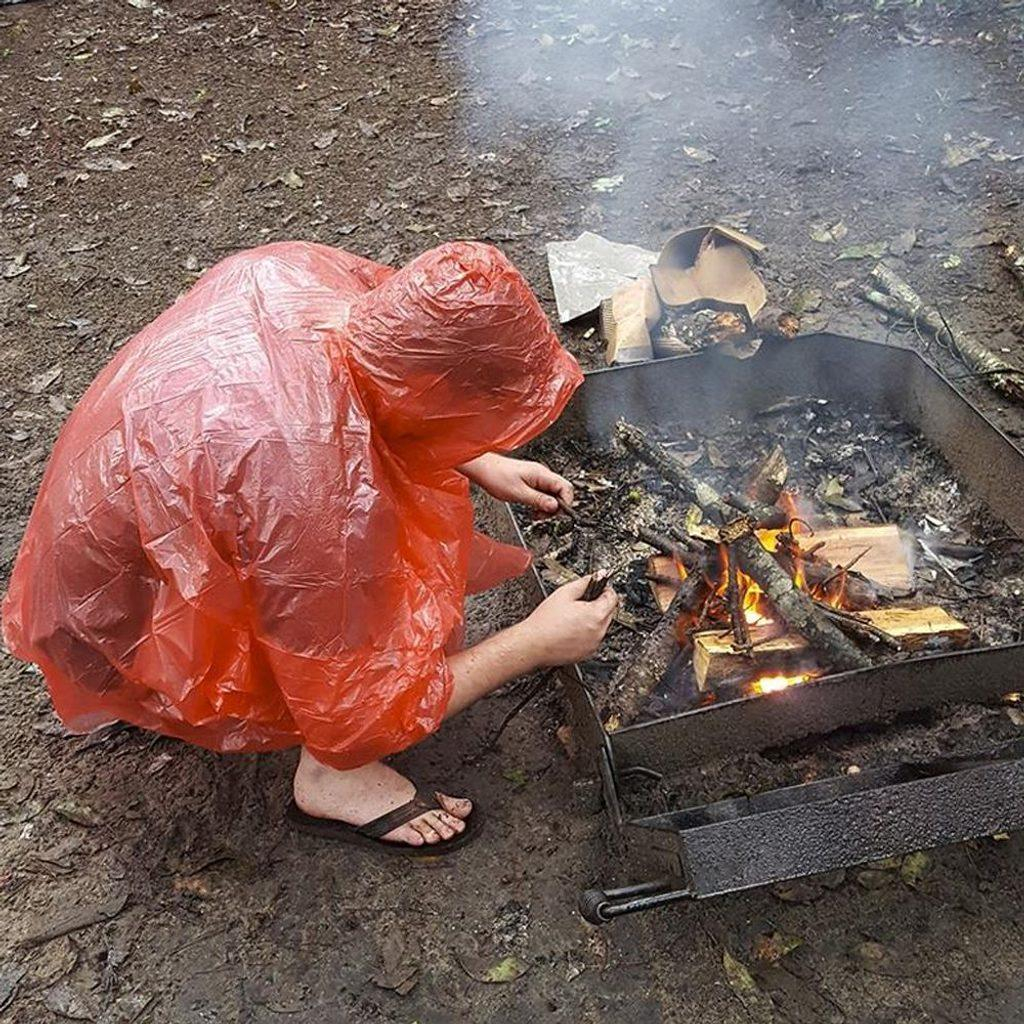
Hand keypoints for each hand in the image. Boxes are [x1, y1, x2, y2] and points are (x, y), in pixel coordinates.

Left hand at [458, 452, 572, 515]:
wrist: (482, 469)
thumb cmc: (496, 476)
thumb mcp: (519, 494)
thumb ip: (539, 500)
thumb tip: (555, 507)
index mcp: (542, 474)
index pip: (566, 488)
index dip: (565, 503)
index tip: (557, 514)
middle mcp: (541, 474)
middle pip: (561, 491)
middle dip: (555, 506)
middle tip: (543, 516)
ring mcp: (536, 476)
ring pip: (552, 493)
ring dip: (547, 506)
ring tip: (536, 514)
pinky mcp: (530, 480)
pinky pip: (543, 493)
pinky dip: (540, 502)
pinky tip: (532, 508)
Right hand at [517, 576, 617, 667]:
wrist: (533, 644)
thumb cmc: (545, 622)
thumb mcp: (564, 593)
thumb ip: (583, 582)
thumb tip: (594, 577)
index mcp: (596, 615)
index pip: (613, 597)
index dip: (604, 589)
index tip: (598, 587)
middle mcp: (599, 631)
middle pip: (609, 612)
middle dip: (598, 604)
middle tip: (580, 602)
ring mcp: (594, 644)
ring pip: (601, 626)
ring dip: (592, 619)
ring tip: (572, 617)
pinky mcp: (587, 653)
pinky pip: (593, 638)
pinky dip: (586, 632)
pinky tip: (571, 629)